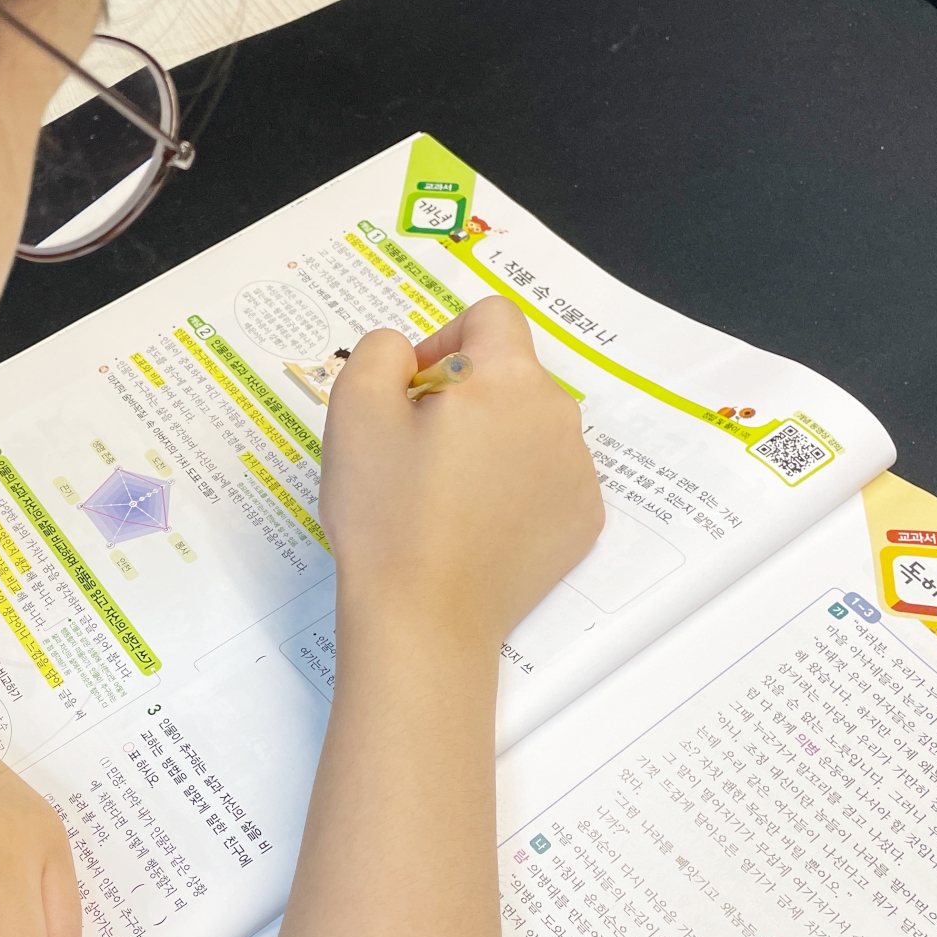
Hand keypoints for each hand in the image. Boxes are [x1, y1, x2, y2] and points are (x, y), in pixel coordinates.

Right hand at [320, 297, 603, 640]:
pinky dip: (511, 487)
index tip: (411, 393)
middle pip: (510, 373)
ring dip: (489, 439)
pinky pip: (545, 477)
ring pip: (527, 426)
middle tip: (415, 451)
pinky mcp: (582, 520)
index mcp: (508, 378)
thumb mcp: (354, 410)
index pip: (489, 315)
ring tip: (442, 494)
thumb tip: (409, 352)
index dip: (442, 341)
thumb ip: (379, 350)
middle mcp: (558, 415)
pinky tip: (472, 525)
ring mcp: (579, 472)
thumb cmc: (386, 513)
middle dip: (464, 395)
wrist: (424, 620)